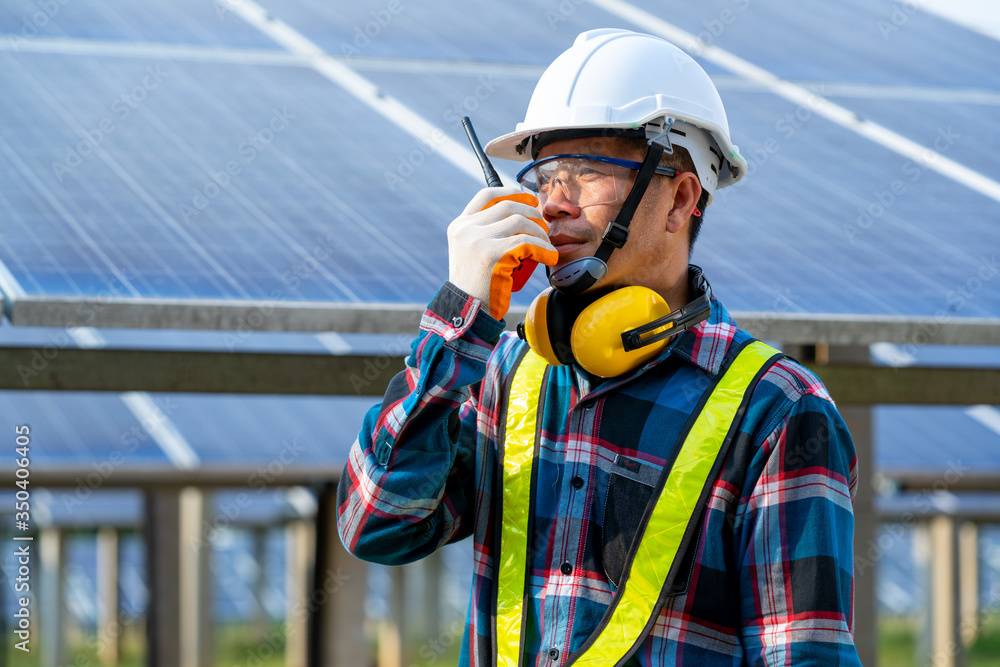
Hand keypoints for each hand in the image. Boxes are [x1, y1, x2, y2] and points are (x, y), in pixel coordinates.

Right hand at [448, 187, 558, 319]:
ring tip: (546, 245)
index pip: (486, 195)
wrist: (468, 310)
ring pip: (520, 222)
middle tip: (544, 227)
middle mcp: (466, 229)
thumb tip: (517, 214)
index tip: (529, 198)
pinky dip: (544, 249)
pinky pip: (527, 243)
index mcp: (460, 225)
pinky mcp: (493, 254)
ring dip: (540, 233)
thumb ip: (484, 232)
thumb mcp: (470, 252)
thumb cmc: (476, 285)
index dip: (511, 191)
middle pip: (509, 206)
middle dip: (532, 214)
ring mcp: (478, 240)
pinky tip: (549, 256)